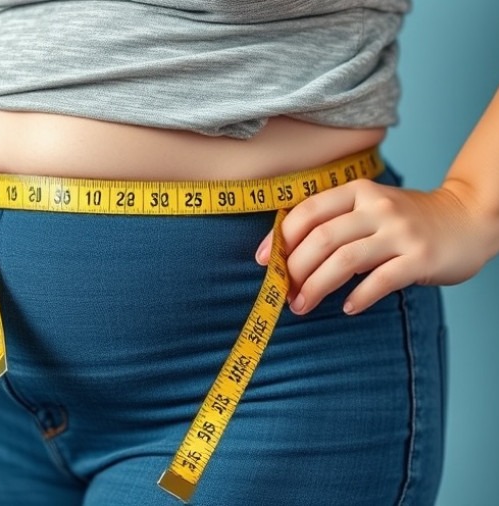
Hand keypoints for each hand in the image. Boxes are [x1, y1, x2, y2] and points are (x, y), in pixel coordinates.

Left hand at [254, 178, 489, 315]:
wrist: (469, 219)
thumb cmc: (407, 220)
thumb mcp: (370, 208)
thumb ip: (335, 223)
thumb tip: (285, 255)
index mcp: (358, 193)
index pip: (308, 212)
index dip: (280, 238)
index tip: (263, 261)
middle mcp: (378, 208)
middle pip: (321, 239)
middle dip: (294, 270)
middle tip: (284, 293)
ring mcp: (400, 232)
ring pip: (344, 261)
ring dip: (316, 288)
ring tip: (302, 306)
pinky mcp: (420, 258)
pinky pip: (380, 280)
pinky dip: (358, 296)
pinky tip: (347, 308)